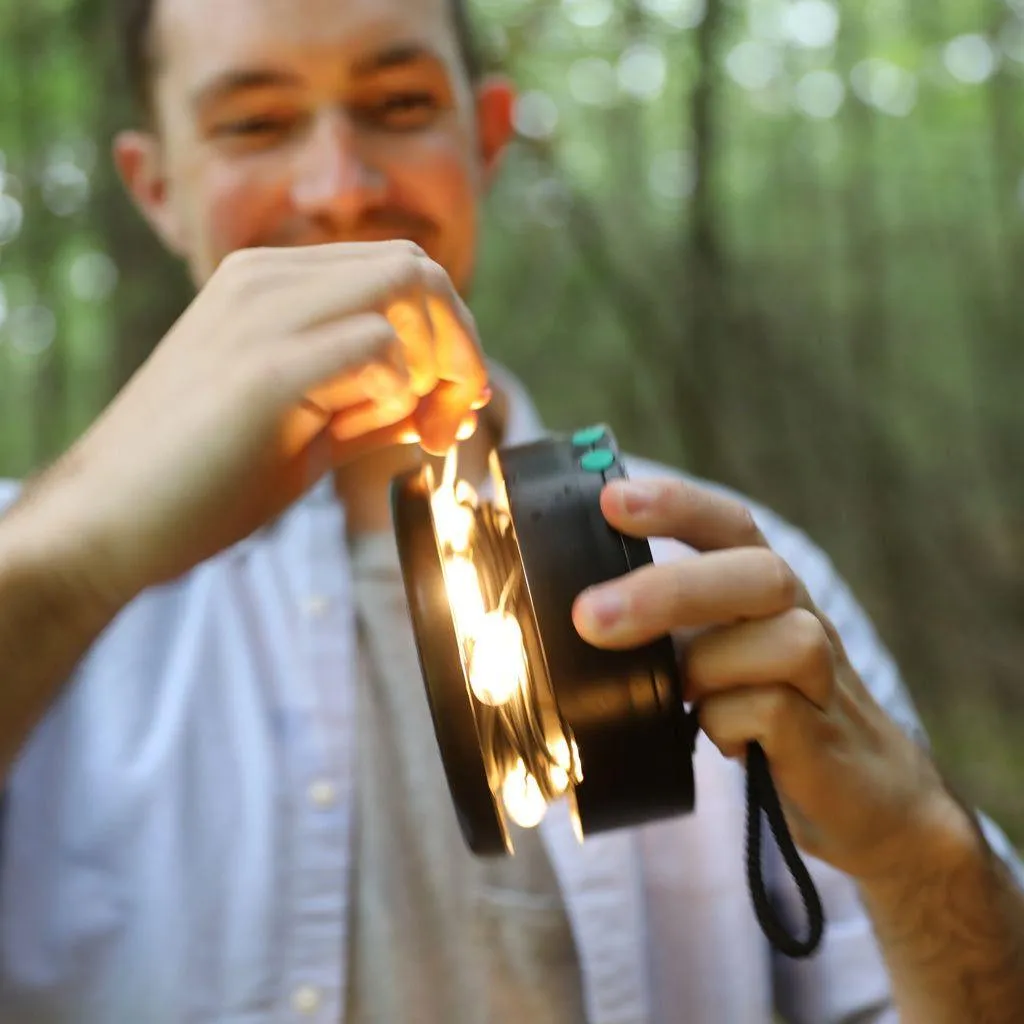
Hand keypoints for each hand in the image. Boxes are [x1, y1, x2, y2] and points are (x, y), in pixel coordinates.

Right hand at [34, 241, 487, 603]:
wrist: (109, 524)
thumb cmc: (205, 481)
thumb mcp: (305, 430)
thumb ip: (369, 405)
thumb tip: (437, 402)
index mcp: (268, 284)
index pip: (398, 271)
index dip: (449, 335)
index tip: (453, 406)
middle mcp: (265, 280)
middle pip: (416, 267)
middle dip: (461, 343)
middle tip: (457, 416)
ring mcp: (261, 315)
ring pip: (408, 286)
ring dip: (440, 364)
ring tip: (422, 429)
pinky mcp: (266, 368)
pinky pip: (378, 345)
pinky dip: (401, 391)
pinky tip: (375, 431)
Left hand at [572, 477, 954, 879]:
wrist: (868, 802)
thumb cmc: (768, 717)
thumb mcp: (713, 659)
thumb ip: (666, 635)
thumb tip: (574, 622)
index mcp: (762, 592)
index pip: (729, 525)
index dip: (676, 504)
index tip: (611, 500)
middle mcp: (800, 618)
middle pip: (761, 571)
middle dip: (671, 588)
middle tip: (589, 617)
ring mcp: (822, 678)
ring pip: (787, 636)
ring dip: (709, 664)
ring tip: (679, 696)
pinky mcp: (825, 737)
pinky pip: (776, 711)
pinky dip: (728, 723)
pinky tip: (716, 738)